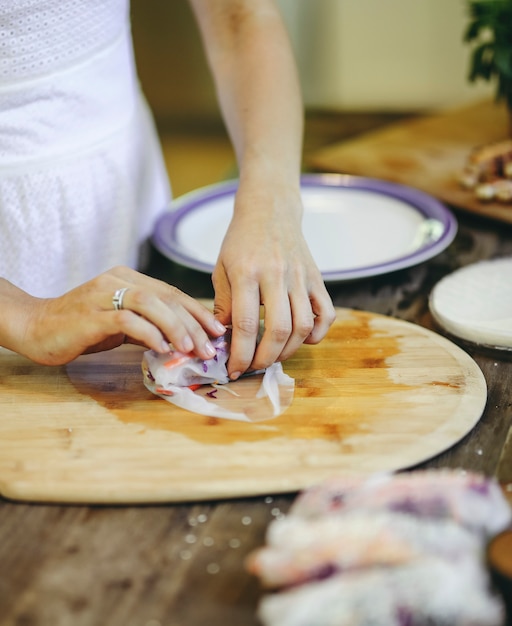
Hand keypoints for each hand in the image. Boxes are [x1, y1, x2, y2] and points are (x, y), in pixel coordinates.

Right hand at [17, 266, 225, 365]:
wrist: (36, 327)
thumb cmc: (81, 327)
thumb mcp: (121, 324)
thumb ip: (148, 326)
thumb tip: (181, 342)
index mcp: (128, 279)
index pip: (172, 293)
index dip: (198, 312)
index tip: (217, 332)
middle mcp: (118, 280)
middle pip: (167, 298)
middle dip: (193, 324)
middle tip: (210, 348)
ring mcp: (104, 294)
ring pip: (151, 304)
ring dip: (176, 327)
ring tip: (191, 349)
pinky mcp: (92, 314)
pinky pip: (128, 321)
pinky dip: (149, 334)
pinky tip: (163, 349)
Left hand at [212, 184, 335, 378]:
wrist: (270, 210)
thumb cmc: (241, 242)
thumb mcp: (222, 269)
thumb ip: (223, 305)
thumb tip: (223, 341)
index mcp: (247, 273)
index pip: (247, 324)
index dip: (241, 354)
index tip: (235, 369)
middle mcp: (277, 275)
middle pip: (279, 329)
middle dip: (265, 358)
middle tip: (254, 367)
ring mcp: (300, 276)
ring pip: (304, 325)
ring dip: (289, 350)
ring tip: (273, 355)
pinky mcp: (316, 278)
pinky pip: (326, 313)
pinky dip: (317, 334)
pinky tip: (301, 339)